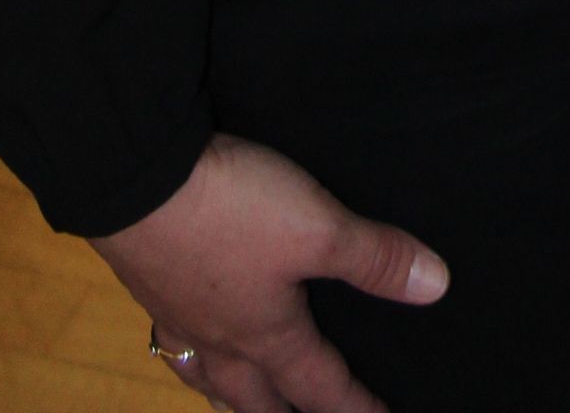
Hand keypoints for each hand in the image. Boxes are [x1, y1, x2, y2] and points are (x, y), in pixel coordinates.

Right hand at [95, 134, 447, 412]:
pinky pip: (173, 341)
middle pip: (255, 400)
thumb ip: (374, 258)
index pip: (320, 386)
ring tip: (243, 401)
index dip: (355, 407)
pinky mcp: (149, 283)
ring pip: (208, 378)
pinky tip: (185, 338)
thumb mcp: (317, 227)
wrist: (133, 179)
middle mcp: (220, 339)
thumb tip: (436, 288)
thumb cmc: (229, 210)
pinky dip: (189, 356)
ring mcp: (177, 316)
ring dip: (231, 396)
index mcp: (266, 334)